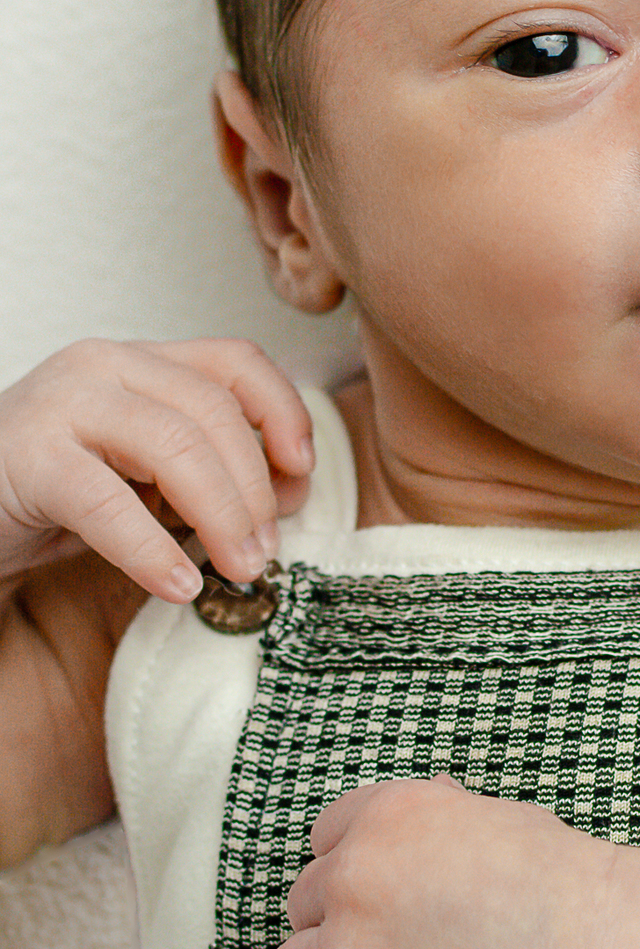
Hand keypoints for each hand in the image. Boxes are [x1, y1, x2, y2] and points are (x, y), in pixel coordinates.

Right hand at [0, 338, 313, 600]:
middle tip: (264, 549)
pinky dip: (151, 551)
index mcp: (140, 361)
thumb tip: (289, 492)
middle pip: (213, 409)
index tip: (302, 471)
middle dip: (254, 486)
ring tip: (237, 567)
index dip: (282, 412)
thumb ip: (209, 473)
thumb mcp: (144, 476)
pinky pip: (107, 502)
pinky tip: (177, 587)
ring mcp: (62, 402)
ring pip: (174, 445)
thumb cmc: (52, 495)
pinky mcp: (28, 455)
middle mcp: (104, 364)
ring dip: (221, 514)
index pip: (234, 361)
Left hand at [264, 776, 615, 948]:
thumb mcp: (497, 816)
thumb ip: (444, 816)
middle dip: (339, 935)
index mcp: (386, 817)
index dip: (350, 876)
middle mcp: (355, 877)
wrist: (597, 947)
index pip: (323, 841)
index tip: (373, 903)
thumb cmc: (564, 886)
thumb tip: (436, 806)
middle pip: (301, 910)